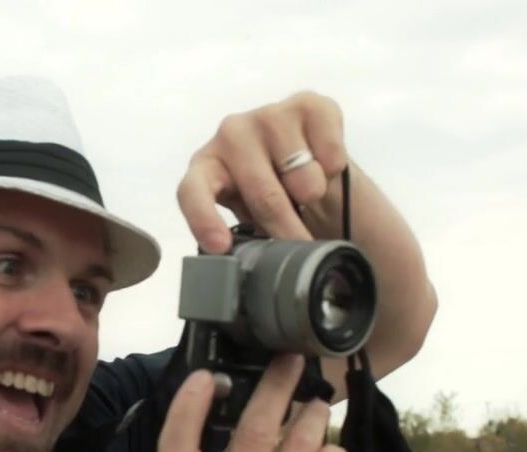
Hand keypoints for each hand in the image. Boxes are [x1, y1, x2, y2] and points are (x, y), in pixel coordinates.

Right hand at [157, 355, 348, 451]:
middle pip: (252, 435)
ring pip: (299, 447)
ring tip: (316, 407)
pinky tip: (331, 450)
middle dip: (276, 386)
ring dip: (312, 416)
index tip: (207, 376)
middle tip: (291, 360)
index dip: (187, 408)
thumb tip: (245, 397)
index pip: (176, 451)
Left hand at [177, 91, 347, 251]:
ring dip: (311, 194)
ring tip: (306, 194)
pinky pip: (330, 151)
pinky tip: (323, 166)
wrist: (315, 170)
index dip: (204, 219)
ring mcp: (268, 114)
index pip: (193, 191)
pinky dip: (333, 168)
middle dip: (287, 230)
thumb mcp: (250, 222)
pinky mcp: (309, 104)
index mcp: (205, 167)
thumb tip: (248, 272)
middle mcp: (231, 134)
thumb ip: (242, 238)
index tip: (220, 246)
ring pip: (301, 174)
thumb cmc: (275, 200)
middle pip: (263, 194)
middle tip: (301, 247)